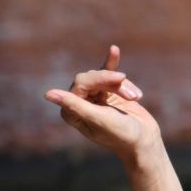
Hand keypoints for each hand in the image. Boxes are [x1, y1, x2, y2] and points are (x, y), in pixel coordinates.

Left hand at [45, 45, 162, 164]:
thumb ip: (74, 105)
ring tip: (135, 98)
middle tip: (131, 95)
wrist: (143, 140)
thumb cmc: (120, 134)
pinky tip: (114, 50)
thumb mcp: (97, 119)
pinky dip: (113, 64)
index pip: (80, 83)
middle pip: (91, 77)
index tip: (120, 79)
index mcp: (71, 113)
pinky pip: (109, 73)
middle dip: (112, 81)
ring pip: (104, 76)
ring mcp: (94, 97)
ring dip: (122, 86)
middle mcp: (79, 104)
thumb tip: (47, 94)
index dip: (99, 78)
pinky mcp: (109, 92)